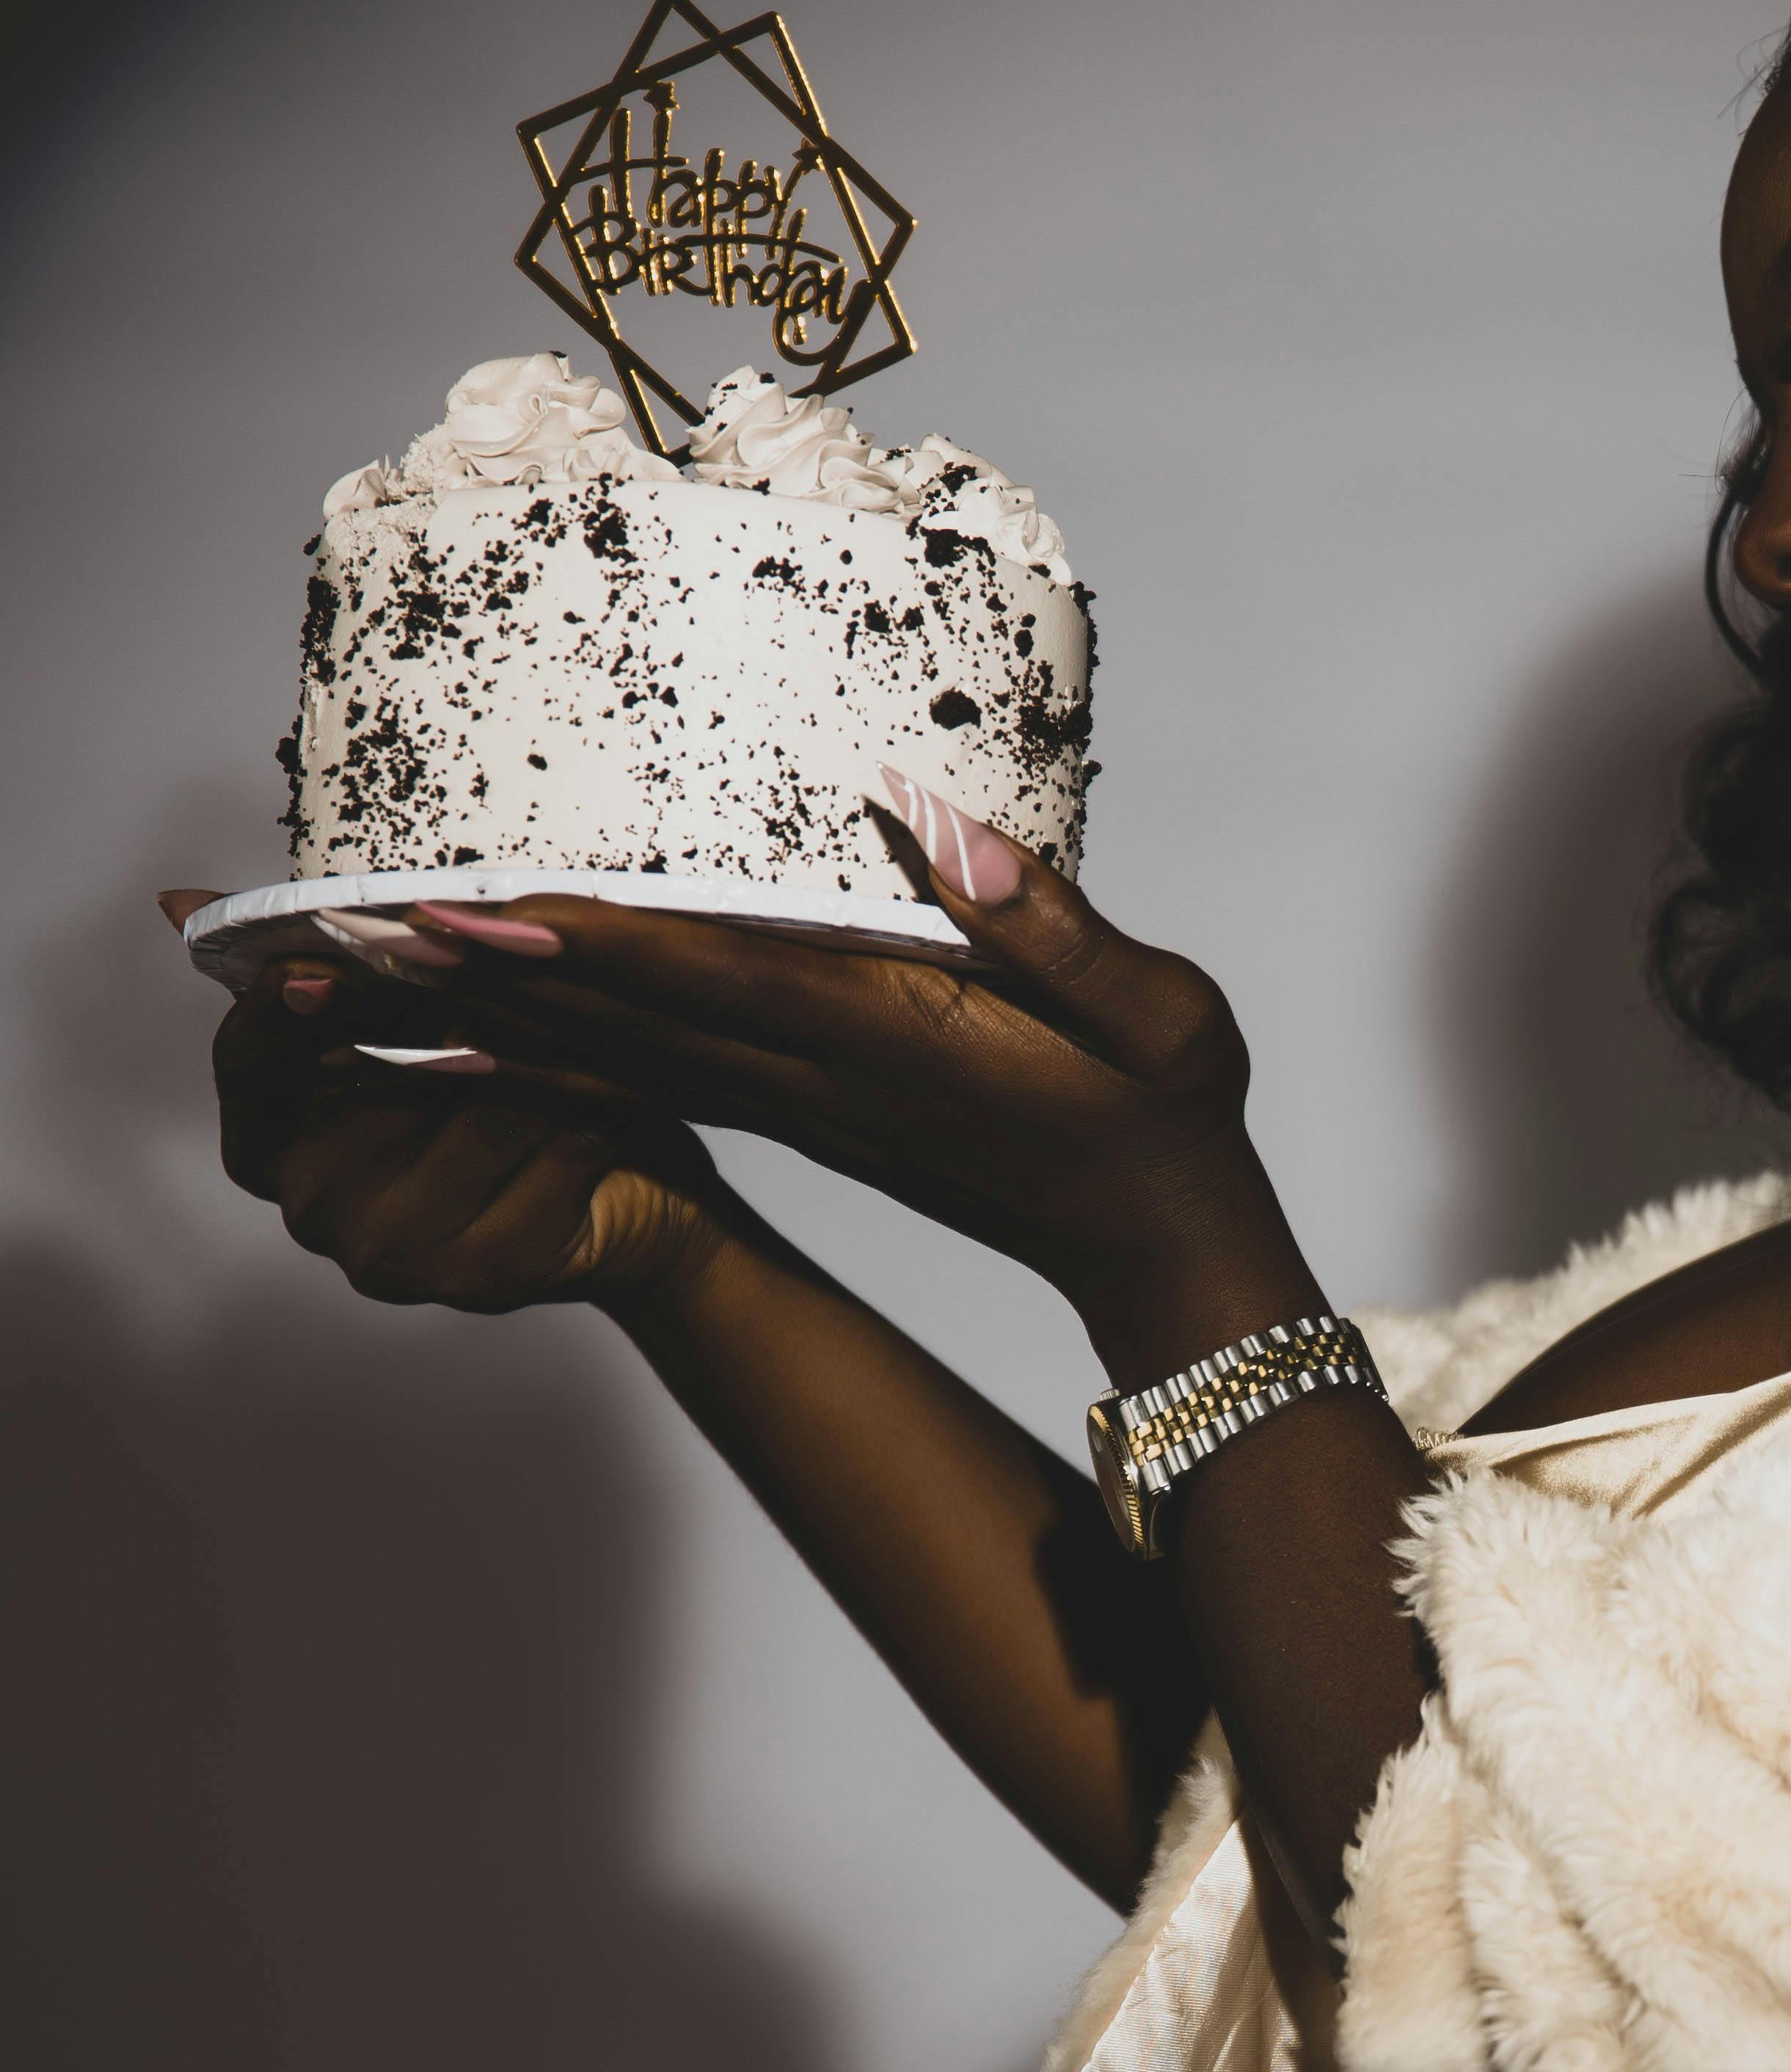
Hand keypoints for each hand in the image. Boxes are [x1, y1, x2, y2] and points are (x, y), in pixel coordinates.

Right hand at [182, 912, 725, 1317]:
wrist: (632, 1208)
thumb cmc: (516, 1101)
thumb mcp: (421, 1021)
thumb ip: (326, 968)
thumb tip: (174, 899)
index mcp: (275, 1145)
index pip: (250, 1062)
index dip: (282, 1009)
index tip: (321, 968)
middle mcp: (315, 1211)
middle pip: (377, 1074)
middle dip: (458, 1010)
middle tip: (521, 980)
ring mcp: (391, 1256)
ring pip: (476, 1107)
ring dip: (546, 1065)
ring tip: (584, 1054)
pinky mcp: (480, 1275)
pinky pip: (545, 1154)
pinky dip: (590, 1120)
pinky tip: (608, 1118)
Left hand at [310, 789, 1312, 1372]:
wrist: (1162, 1246)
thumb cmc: (1169, 1114)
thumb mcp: (1155, 1014)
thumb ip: (1049, 927)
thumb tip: (930, 825)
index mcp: (893, 1041)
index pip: (713, 981)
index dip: (584, 946)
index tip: (468, 911)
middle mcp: (819, 1080)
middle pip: (623, 1022)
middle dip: (480, 975)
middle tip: (340, 931)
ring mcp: (800, 1104)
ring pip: (615, 1057)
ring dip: (485, 1015)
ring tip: (358, 970)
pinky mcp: (799, 1111)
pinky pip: (645, 1080)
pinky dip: (546, 1053)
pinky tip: (467, 1035)